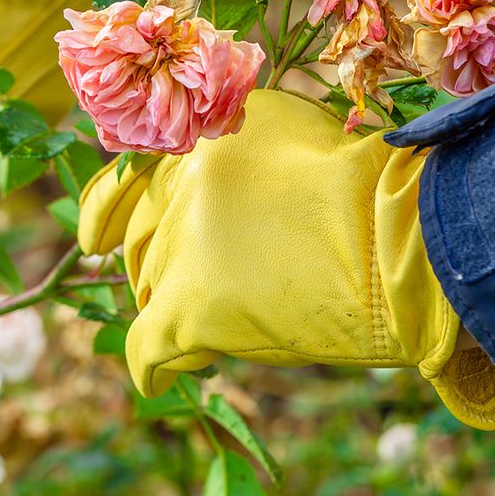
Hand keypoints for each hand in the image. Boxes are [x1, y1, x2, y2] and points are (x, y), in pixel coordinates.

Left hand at [78, 89, 494, 429]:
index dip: (107, 211)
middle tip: (192, 278)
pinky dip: (151, 362)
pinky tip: (159, 372)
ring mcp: (179, 252)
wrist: (398, 235)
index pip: (125, 181)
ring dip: (170, 303)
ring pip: (147, 290)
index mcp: (196, 144)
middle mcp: (176, 193)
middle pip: (142, 241)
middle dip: (158, 261)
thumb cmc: (363, 180)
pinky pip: (146, 347)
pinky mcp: (190, 311)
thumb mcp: (290, 123)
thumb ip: (233, 133)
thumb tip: (207, 145)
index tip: (96, 236)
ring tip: (210, 315)